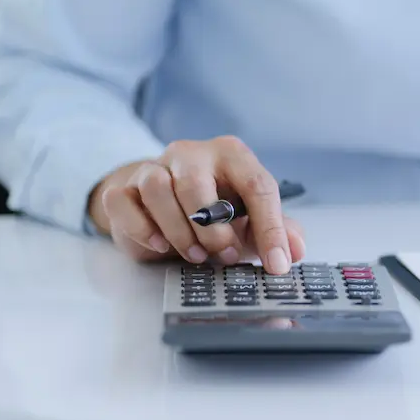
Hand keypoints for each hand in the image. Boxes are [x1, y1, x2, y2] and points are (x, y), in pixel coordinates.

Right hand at [88, 136, 304, 273]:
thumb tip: (296, 251)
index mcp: (232, 156)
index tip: (278, 265)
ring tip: (195, 255)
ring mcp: (153, 167)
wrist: (161, 204)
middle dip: (213, 228)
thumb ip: (278, 230)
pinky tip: (160, 245)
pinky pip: (124, 202)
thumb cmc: (214, 209)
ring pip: (158, 189)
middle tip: (224, 255)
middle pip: (196, 184)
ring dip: (179, 229)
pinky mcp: (123, 188)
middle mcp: (191, 154)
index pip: (258, 185)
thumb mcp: (250, 219)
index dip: (270, 229)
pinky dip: (142, 228)